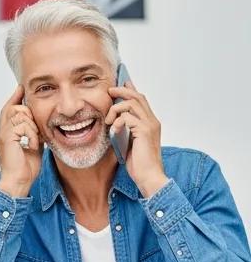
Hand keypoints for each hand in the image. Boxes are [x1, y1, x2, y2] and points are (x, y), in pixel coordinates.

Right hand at [0, 86, 42, 197]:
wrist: (18, 183)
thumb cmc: (25, 169)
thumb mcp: (33, 147)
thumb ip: (33, 135)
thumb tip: (40, 126)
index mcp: (6, 132)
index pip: (9, 108)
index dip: (15, 97)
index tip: (21, 87)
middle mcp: (2, 130)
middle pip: (14, 108)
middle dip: (28, 114)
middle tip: (37, 130)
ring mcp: (3, 133)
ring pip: (19, 114)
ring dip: (32, 126)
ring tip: (35, 140)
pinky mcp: (6, 137)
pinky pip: (22, 125)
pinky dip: (31, 134)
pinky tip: (33, 145)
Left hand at [104, 81, 167, 196]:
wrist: (149, 177)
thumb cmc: (139, 162)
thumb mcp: (129, 140)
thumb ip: (125, 127)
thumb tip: (114, 118)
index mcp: (150, 122)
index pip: (141, 99)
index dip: (130, 89)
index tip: (118, 83)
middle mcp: (152, 121)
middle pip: (137, 96)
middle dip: (121, 90)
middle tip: (108, 91)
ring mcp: (149, 126)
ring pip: (131, 103)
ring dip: (115, 108)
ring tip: (109, 120)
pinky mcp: (144, 131)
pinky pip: (127, 117)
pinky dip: (117, 121)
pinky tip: (114, 130)